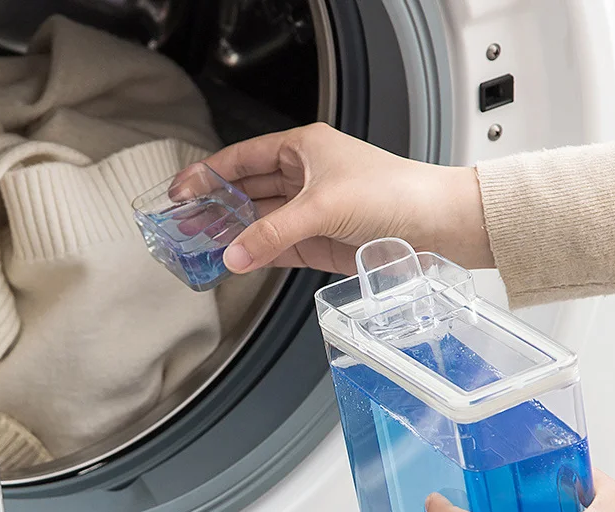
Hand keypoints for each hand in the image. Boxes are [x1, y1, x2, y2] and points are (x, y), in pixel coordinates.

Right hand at [198, 122, 492, 274]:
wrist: (434, 226)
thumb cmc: (392, 193)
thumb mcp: (322, 206)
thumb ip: (273, 233)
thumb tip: (234, 254)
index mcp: (303, 149)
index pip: (243, 158)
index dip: (209, 173)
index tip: (180, 191)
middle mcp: (304, 178)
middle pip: (246, 192)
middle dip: (215, 207)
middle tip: (183, 224)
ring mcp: (310, 213)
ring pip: (259, 222)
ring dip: (232, 234)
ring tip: (201, 245)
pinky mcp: (319, 243)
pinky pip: (277, 248)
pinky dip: (256, 254)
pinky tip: (235, 260)